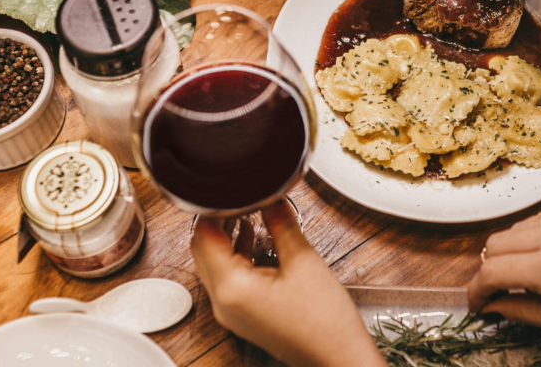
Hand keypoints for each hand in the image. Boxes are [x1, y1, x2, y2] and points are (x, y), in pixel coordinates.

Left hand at [191, 203, 386, 366]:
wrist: (337, 357)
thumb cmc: (324, 319)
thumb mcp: (303, 260)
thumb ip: (281, 223)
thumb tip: (271, 196)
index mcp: (232, 287)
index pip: (204, 236)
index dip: (215, 208)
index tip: (231, 189)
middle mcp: (222, 302)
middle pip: (202, 250)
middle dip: (218, 221)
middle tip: (240, 198)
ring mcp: (230, 312)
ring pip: (213, 264)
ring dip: (226, 238)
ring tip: (248, 213)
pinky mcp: (242, 316)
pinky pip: (227, 279)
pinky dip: (235, 257)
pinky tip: (255, 240)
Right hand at [468, 200, 540, 338]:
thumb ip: (523, 311)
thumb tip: (493, 307)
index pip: (492, 271)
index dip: (477, 291)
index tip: (478, 305)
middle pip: (497, 243)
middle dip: (493, 269)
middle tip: (503, 292)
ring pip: (520, 228)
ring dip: (516, 251)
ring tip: (535, 275)